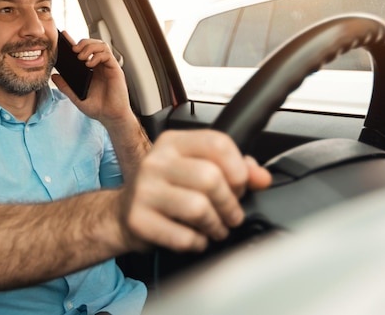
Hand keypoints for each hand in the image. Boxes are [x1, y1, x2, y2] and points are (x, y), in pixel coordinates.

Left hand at [51, 31, 129, 125]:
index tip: (63, 36)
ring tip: (80, 56)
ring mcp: (108, 67)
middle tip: (73, 49)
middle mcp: (100, 66)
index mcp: (91, 70)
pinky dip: (98, 55)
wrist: (111, 117)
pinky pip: (107, 55)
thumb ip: (65, 87)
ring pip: (101, 46)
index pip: (82, 51)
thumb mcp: (76, 97)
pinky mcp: (115, 70)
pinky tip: (90, 63)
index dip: (73, 41)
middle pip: (93, 44)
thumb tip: (53, 76)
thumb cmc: (98, 108)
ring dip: (90, 47)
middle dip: (82, 42)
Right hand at [120, 129, 271, 252]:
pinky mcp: (138, 219)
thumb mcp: (195, 169)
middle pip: (211, 178)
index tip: (240, 184)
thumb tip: (261, 177)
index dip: (239, 168)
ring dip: (217, 225)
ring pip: (199, 208)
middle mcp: (156, 161)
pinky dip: (197, 242)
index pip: (217, 143)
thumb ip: (233, 169)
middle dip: (231, 203)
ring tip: (215, 228)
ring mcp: (144, 190)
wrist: (123, 214)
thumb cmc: (165, 190)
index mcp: (173, 142)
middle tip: (230, 214)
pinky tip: (195, 237)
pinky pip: (183, 236)